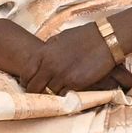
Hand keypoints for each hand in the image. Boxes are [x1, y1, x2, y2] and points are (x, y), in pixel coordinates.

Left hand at [0, 18, 117, 96]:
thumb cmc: (84, 36)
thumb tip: (43, 58)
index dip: (26, 82)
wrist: (105, 39)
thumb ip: (48, 49)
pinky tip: (67, 92)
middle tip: (40, 95)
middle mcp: (49, 65)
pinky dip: (64, 95)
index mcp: (43, 52)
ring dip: (52, 94)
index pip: (26, 74)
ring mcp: (61, 75)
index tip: (30, 85)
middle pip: (34, 87)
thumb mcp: (60, 38)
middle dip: (36, 92)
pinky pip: (63, 95)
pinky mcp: (74, 83)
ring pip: (49, 93)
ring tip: (56, 94)